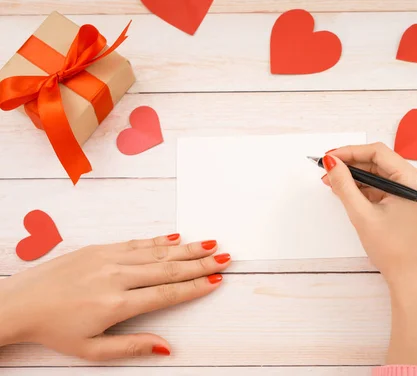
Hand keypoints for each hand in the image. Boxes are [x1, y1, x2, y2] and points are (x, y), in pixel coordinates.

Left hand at [0, 234, 230, 360]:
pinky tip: (175, 238)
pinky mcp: (99, 248)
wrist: (19, 303)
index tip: (216, 280)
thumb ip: (133, 346)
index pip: (167, 294)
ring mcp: (108, 258)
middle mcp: (117, 276)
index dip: (195, 287)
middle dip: (200, 263)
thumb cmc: (54, 330)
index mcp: (117, 303)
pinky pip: (136, 242)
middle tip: (225, 257)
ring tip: (209, 244)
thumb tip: (168, 347)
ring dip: (186, 249)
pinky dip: (159, 240)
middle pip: (168, 268)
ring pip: (157, 252)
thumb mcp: (93, 350)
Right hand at [322, 143, 416, 366]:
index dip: (350, 152)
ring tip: (333, 183)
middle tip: (327, 170)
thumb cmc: (393, 250)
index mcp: (416, 181)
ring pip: (383, 175)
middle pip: (381, 163)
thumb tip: (331, 162)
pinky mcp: (414, 204)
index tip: (329, 157)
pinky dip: (369, 189)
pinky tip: (349, 193)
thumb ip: (344, 185)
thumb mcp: (362, 215)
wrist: (411, 280)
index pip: (379, 153)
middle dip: (352, 166)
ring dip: (359, 178)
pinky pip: (388, 188)